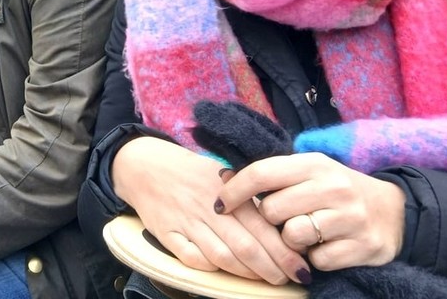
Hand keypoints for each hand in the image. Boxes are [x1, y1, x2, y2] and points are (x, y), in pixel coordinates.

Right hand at [112, 137, 309, 284]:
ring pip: (222, 257)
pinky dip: (210, 269)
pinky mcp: (166, 233)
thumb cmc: (190, 172)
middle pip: (245, 246)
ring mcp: (185, 221)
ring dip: (247, 274)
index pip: (262, 226)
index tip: (302, 266)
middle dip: (273, 268)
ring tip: (265, 280)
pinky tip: (225, 273)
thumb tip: (282, 226)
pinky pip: (191, 258)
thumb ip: (247, 199)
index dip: (284, 251)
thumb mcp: (222, 175)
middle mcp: (207, 206)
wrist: (144, 165)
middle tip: (289, 279)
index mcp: (226, 189)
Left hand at [216, 152, 405, 271]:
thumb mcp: (308, 172)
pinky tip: (325, 247)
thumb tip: (223, 175)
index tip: (219, 204)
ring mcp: (350, 217)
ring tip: (305, 233)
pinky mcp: (364, 246)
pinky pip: (318, 260)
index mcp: (314, 164)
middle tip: (282, 219)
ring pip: (293, 237)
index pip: (261, 173)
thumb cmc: (336, 190)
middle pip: (272, 210)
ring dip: (291, 242)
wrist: (394, 212)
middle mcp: (333, 187)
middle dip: (270, 219)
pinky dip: (315, 259)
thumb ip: (272, 174)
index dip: (234, 190)